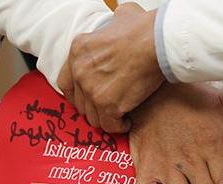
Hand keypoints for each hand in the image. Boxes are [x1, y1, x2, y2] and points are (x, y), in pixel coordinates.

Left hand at [57, 3, 162, 133]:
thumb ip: (112, 25)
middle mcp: (80, 71)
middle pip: (80, 103)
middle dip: (94, 108)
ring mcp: (92, 90)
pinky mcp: (108, 105)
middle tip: (107, 108)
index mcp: (78, 51)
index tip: (86, 100)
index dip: (77, 96)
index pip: (66, 83)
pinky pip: (109, 125)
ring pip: (93, 117)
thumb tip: (119, 23)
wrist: (156, 44)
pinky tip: (126, 122)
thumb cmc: (143, 30)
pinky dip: (118, 126)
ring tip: (118, 116)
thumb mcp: (120, 17)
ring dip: (106, 118)